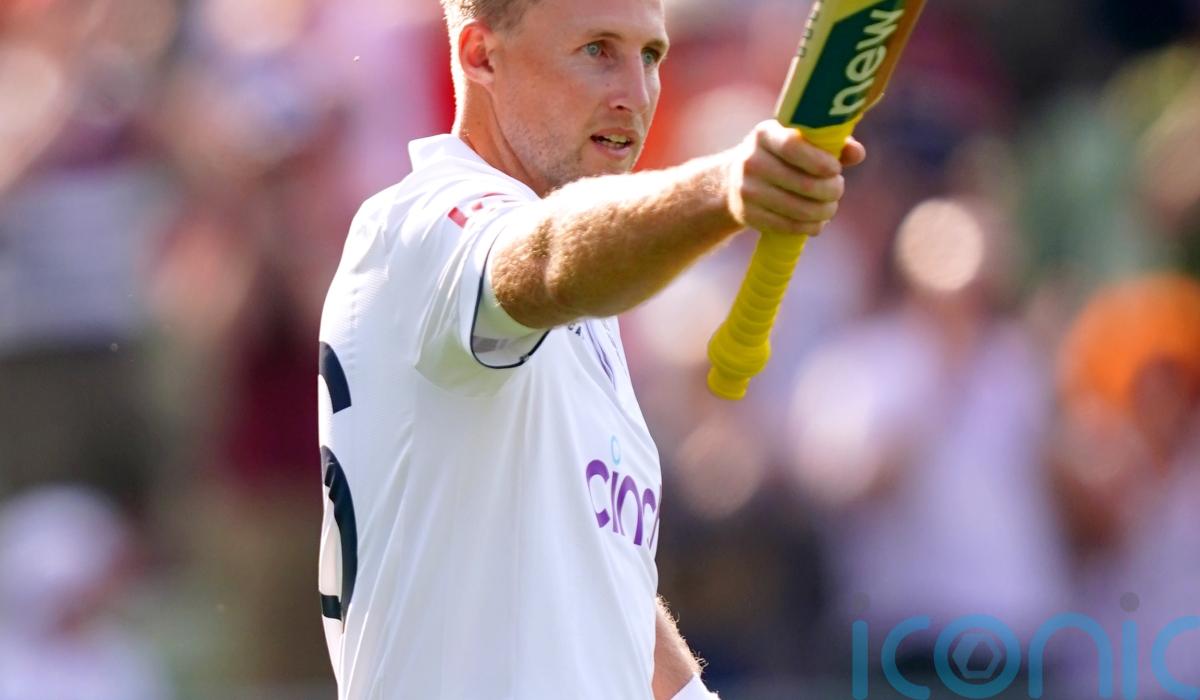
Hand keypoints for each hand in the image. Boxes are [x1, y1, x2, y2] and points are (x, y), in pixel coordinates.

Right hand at [725, 119, 863, 236]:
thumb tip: (858, 154)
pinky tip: (817, 222)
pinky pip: (788, 226)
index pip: (793, 146)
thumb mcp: (799, 142)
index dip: (820, 161)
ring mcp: (747, 190)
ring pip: (798, 209)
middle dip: (831, 190)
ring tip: (830, 207)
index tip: (835, 169)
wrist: (734, 181)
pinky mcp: (748, 214)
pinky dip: (810, 227)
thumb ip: (831, 144)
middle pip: (803, 183)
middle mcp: (751, 161)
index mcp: (765, 134)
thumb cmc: (781, 157)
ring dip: (824, 212)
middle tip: (838, 189)